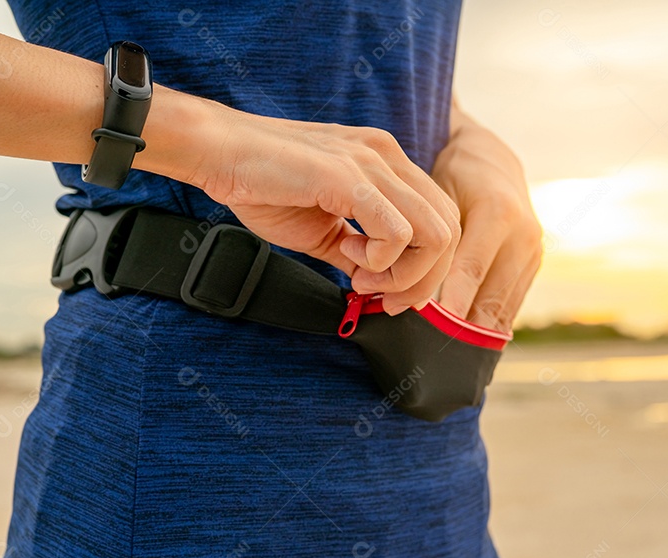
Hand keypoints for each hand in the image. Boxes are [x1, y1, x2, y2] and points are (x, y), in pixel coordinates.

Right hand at [185, 103, 460, 313]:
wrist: (218, 153)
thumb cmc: (262, 185)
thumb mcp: (324, 228)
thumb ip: (357, 253)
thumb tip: (379, 285)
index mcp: (387, 164)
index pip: (442, 219)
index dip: (427, 267)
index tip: (390, 293)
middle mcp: (389, 157)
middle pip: (449, 228)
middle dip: (424, 278)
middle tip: (382, 296)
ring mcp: (373, 163)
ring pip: (435, 233)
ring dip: (404, 272)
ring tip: (362, 276)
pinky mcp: (351, 177)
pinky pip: (399, 232)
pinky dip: (382, 260)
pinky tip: (348, 257)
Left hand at [431, 109, 541, 331]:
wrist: (492, 160)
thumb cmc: (454, 176)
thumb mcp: (438, 194)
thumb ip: (430, 235)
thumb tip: (411, 287)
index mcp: (498, 212)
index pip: (472, 267)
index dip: (454, 301)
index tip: (437, 328)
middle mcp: (524, 234)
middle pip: (492, 294)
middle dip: (464, 326)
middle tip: (437, 352)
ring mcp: (534, 252)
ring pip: (504, 306)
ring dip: (477, 333)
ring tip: (450, 356)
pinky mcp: (535, 265)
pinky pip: (512, 304)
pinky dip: (491, 325)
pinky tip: (471, 344)